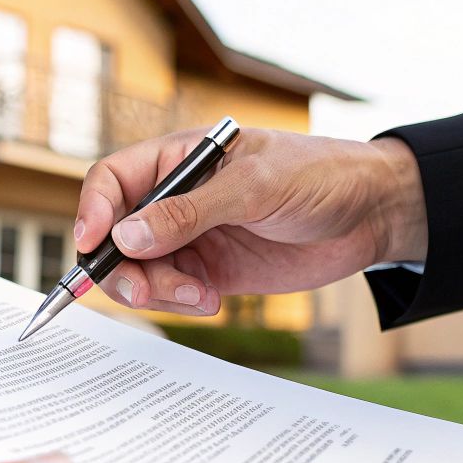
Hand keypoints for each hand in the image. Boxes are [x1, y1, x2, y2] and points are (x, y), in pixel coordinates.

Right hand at [74, 128, 426, 314]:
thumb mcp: (254, 187)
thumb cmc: (318, 175)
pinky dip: (181, 304)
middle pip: (115, 235)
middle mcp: (176, 198)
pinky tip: (212, 300)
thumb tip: (126, 237)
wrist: (371, 213)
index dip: (92, 212)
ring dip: (157, 291)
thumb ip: (188, 213)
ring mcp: (191, 236)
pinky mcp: (211, 269)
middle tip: (146, 291)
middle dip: (121, 268)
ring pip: (140, 271)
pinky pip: (172, 292)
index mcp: (179, 159)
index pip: (112, 181)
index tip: (92, 246)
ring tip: (201, 296)